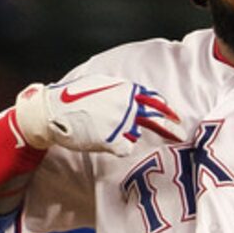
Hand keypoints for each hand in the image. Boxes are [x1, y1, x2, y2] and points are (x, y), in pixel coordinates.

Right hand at [14, 76, 182, 155]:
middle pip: (156, 118)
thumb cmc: (72, 98)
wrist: (53, 112)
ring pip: (136, 134)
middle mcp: (127, 105)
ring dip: (125, 134)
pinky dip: (118, 146)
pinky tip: (103, 140)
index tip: (176, 117)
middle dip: (170, 127)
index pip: (154, 98)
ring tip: (105, 130)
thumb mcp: (98, 84)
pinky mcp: (114, 140)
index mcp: (124, 89)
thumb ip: (118, 90)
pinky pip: (126, 148)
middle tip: (180, 134)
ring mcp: (122, 123)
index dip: (166, 108)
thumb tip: (132, 94)